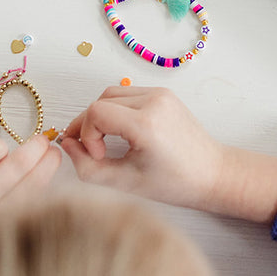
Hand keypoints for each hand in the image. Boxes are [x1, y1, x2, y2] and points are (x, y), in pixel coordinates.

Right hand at [61, 87, 223, 211]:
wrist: (211, 173)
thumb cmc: (175, 183)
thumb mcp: (125, 182)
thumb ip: (88, 167)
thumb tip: (65, 145)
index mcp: (147, 123)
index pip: (96, 112)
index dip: (86, 133)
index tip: (97, 154)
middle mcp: (154, 101)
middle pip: (101, 100)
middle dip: (89, 125)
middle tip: (92, 150)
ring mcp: (160, 94)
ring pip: (112, 93)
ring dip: (101, 115)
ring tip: (105, 140)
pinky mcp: (163, 93)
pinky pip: (128, 93)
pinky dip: (116, 109)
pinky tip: (120, 131)